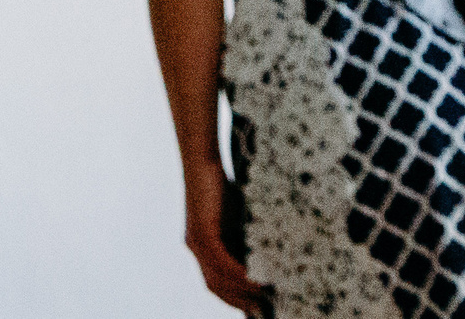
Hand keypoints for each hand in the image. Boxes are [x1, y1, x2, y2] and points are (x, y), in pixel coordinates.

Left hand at [183, 175, 267, 314]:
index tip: (256, 309)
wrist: (202, 161)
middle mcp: (195, 247)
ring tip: (264, 300)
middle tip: (262, 313)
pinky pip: (219, 261)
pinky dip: (237, 274)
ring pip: (218, 278)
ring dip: (242, 292)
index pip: (216, 283)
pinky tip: (254, 281)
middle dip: (239, 302)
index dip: (234, 299)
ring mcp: (195, 241)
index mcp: (202, 246)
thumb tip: (268, 255)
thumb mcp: (237, 218)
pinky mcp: (200, 232)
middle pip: (215, 287)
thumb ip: (245, 237)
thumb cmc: (221, 186)